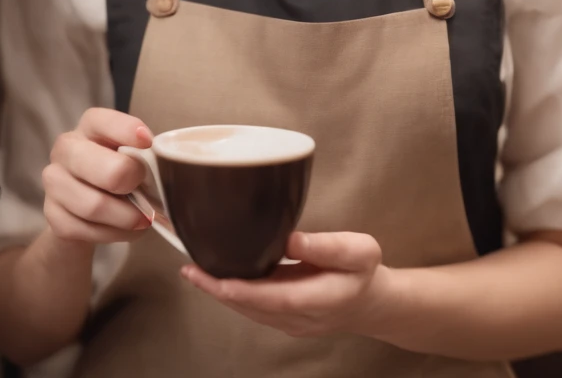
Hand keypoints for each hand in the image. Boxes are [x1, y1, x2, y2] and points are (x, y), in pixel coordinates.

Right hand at [42, 107, 153, 244]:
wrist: (87, 205)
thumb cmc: (118, 170)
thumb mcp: (132, 154)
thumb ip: (144, 155)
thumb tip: (165, 169)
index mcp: (90, 125)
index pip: (105, 122)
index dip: (129, 131)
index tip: (149, 143)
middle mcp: (66, 148)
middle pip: (105, 169)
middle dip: (131, 184)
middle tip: (148, 192)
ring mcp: (54, 180)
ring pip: (94, 206)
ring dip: (125, 218)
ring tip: (143, 218)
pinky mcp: (51, 214)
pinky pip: (84, 230)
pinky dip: (112, 234)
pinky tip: (124, 229)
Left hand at [181, 231, 391, 338]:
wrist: (371, 303)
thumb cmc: (364, 271)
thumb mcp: (360, 250)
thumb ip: (328, 246)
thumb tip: (292, 238)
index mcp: (320, 299)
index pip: (277, 299)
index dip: (246, 291)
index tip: (220, 280)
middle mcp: (299, 317)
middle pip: (253, 308)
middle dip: (218, 290)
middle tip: (190, 269)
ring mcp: (289, 322)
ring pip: (249, 310)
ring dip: (220, 292)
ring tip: (193, 271)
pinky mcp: (282, 317)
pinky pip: (252, 307)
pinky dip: (232, 293)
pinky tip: (217, 278)